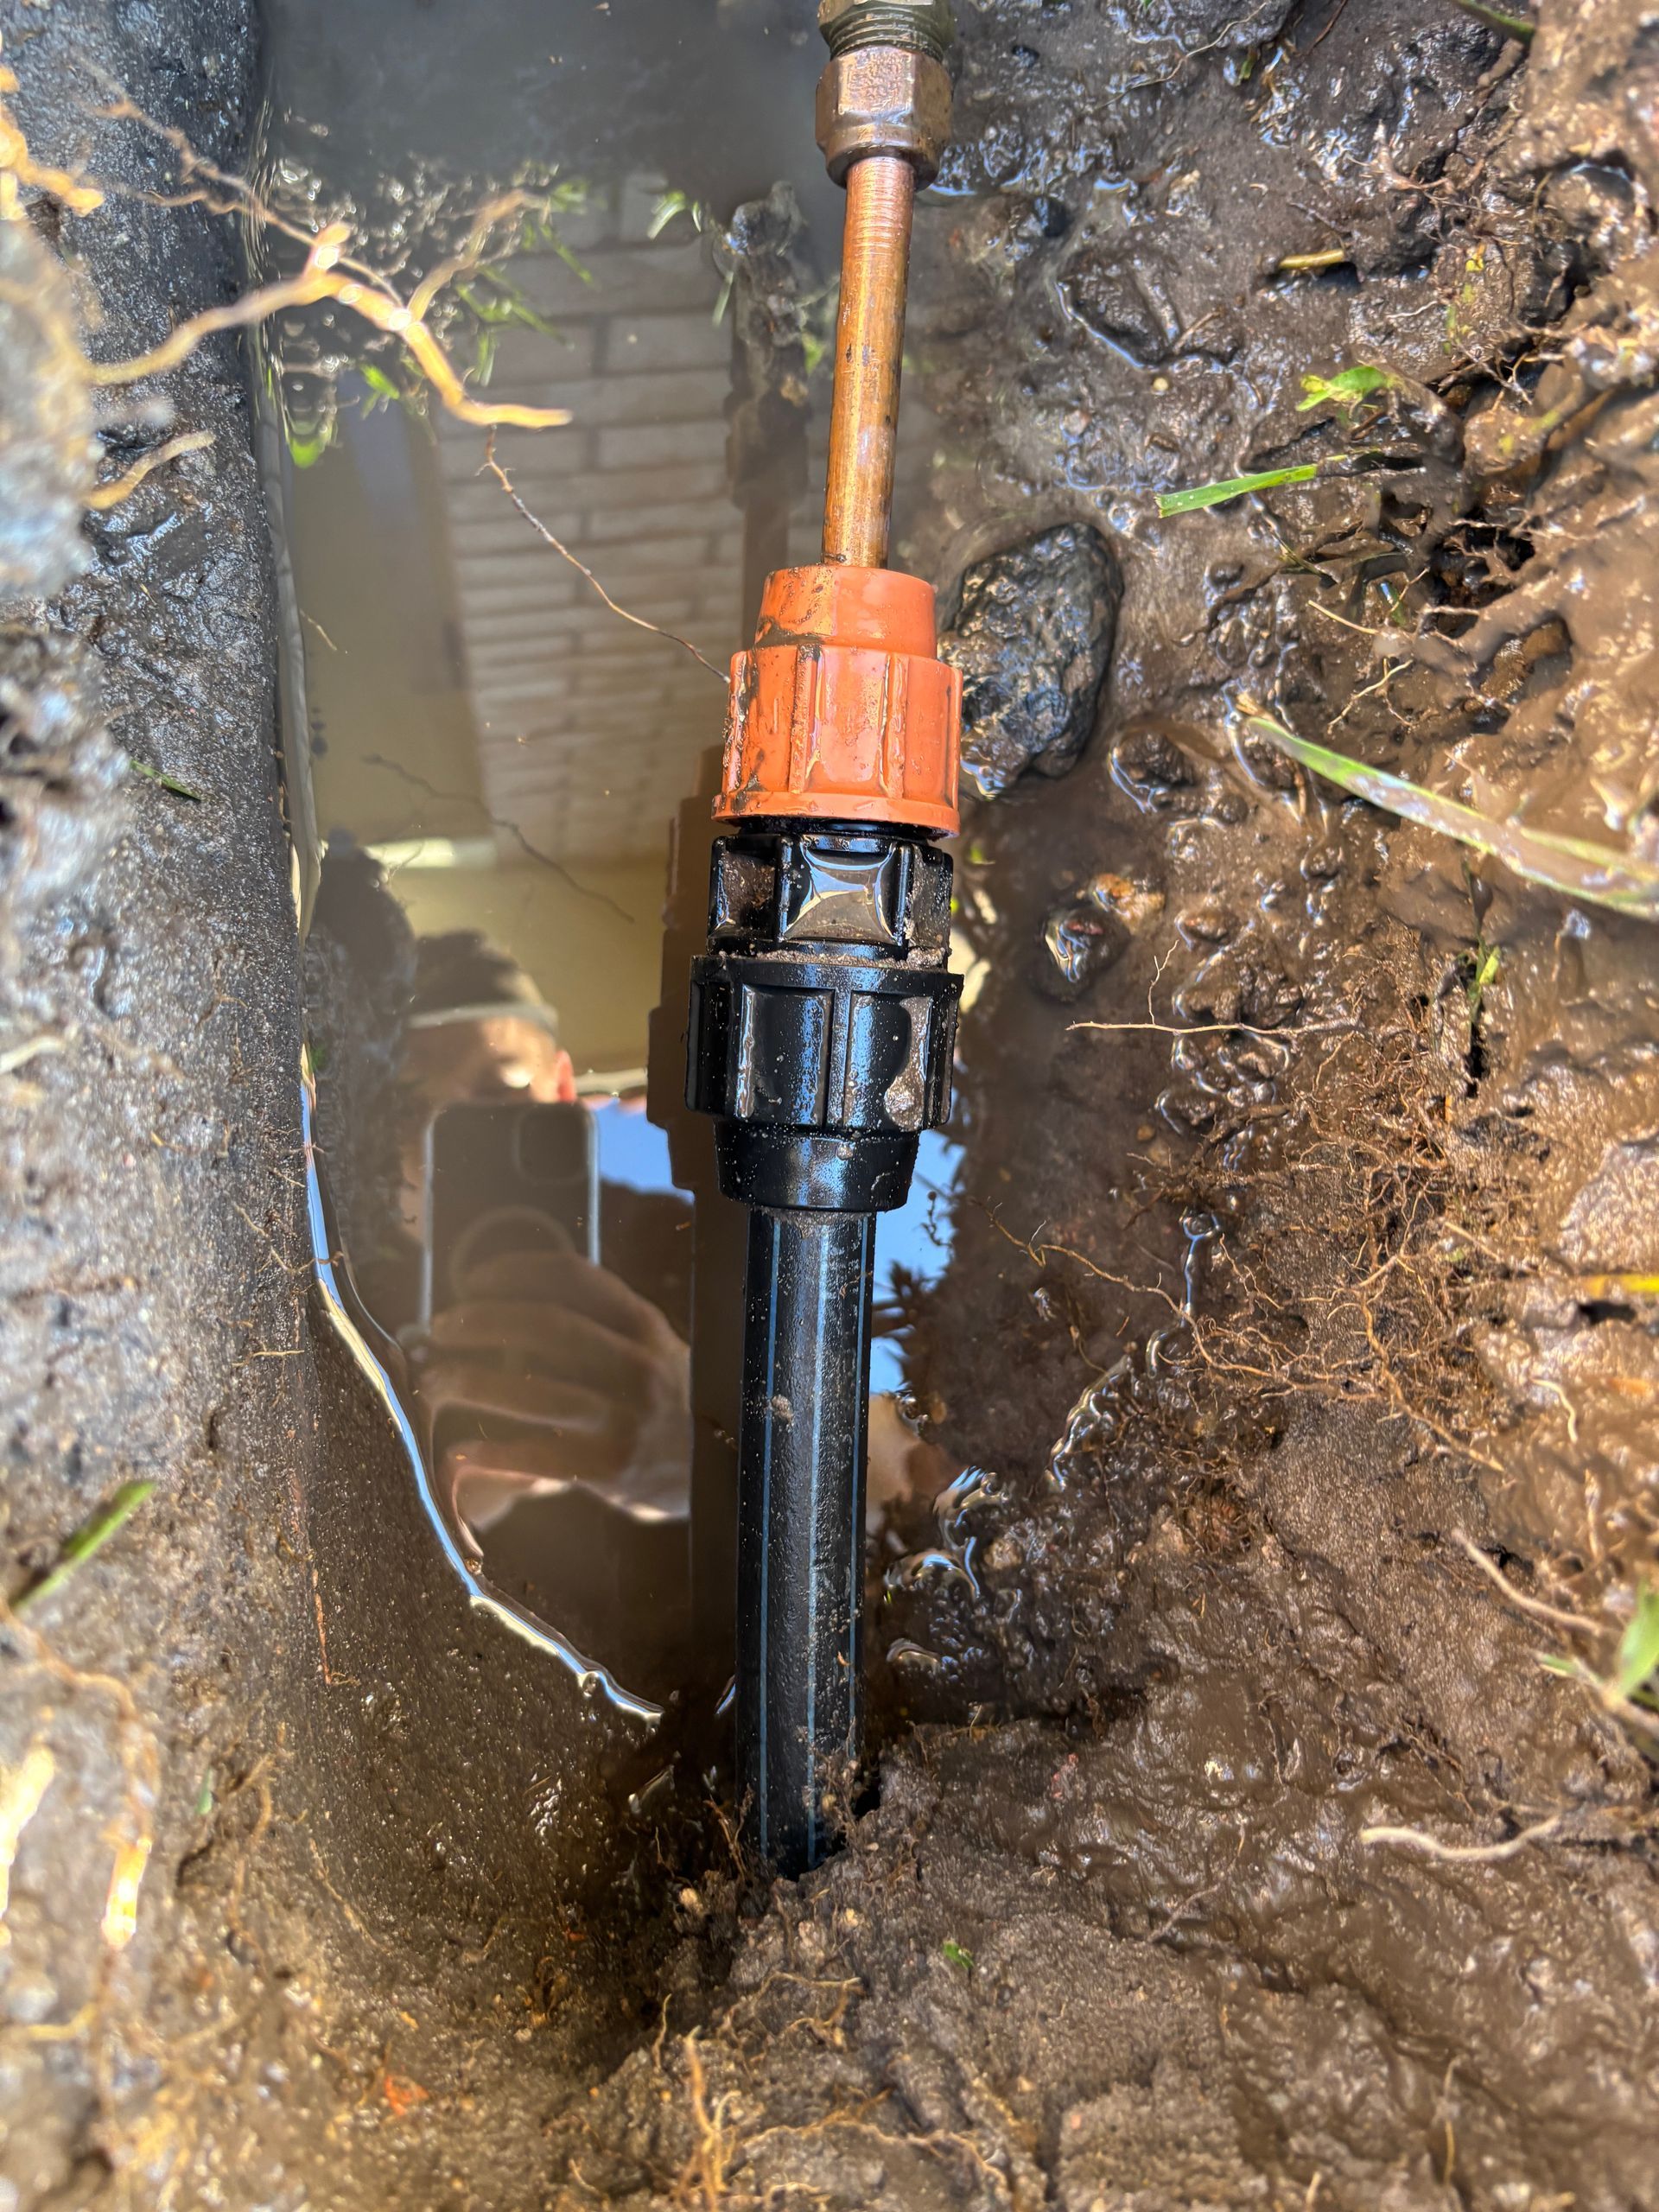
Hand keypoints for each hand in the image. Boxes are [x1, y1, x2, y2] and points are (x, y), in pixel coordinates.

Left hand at [409, 1248, 690, 1530]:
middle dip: (482, 1323)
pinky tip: (458, 1452)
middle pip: (548, 1328)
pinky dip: (491, 1454)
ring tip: (435, 1383)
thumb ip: (599, 1324)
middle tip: (440, 1329)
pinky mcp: (610, 1469)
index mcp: (645, 1326)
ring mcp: (626, 1419)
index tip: (472, 1278)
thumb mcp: (649, 1349)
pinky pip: (537, 1456)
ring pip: (534, 1393)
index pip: (577, 1278)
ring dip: (471, 1384)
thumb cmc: (661, 1402)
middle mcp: (639, 1366)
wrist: (714, 1472)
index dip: (516, 1270)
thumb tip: (504, 1303)